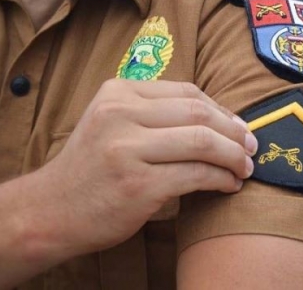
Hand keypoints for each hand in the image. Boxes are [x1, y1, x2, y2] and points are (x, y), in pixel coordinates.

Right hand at [39, 79, 256, 253]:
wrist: (50, 210)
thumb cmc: (91, 166)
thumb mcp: (112, 122)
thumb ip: (155, 112)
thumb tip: (221, 118)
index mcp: (118, 92)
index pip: (187, 92)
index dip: (222, 110)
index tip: (239, 126)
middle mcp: (120, 114)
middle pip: (199, 114)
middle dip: (235, 131)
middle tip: (252, 147)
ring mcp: (127, 149)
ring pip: (203, 142)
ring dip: (234, 156)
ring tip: (245, 168)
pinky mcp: (137, 185)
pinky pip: (196, 175)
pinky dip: (221, 180)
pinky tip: (229, 185)